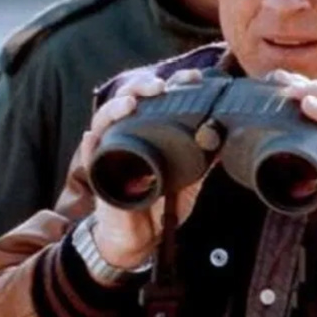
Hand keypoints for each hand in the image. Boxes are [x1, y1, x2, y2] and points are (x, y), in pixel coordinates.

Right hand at [81, 68, 209, 267]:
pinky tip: (92, 136)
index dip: (173, 84)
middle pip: (129, 100)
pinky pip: (91, 157)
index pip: (159, 98)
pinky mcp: (100, 175)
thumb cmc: (159, 205)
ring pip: (105, 121)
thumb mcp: (188, 180)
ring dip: (115, 108)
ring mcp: (111, 153)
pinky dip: (90, 145)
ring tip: (129, 104)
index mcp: (150, 131)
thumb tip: (225, 137)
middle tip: (159, 86)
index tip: (193, 78)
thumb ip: (202, 159)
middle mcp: (128, 135)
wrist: (139, 239)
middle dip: (141, 86)